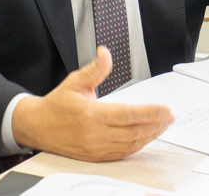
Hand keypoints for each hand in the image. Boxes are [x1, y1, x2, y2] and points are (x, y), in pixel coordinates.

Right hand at [12, 46, 173, 161]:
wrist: (38, 127)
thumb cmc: (57, 104)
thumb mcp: (75, 81)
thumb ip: (95, 69)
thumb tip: (105, 53)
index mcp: (91, 114)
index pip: (128, 114)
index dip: (150, 113)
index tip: (165, 109)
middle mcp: (95, 134)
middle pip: (133, 132)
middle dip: (156, 124)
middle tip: (170, 117)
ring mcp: (95, 147)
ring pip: (130, 144)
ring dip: (150, 136)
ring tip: (163, 126)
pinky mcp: (95, 156)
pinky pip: (122, 153)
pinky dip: (137, 146)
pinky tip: (146, 137)